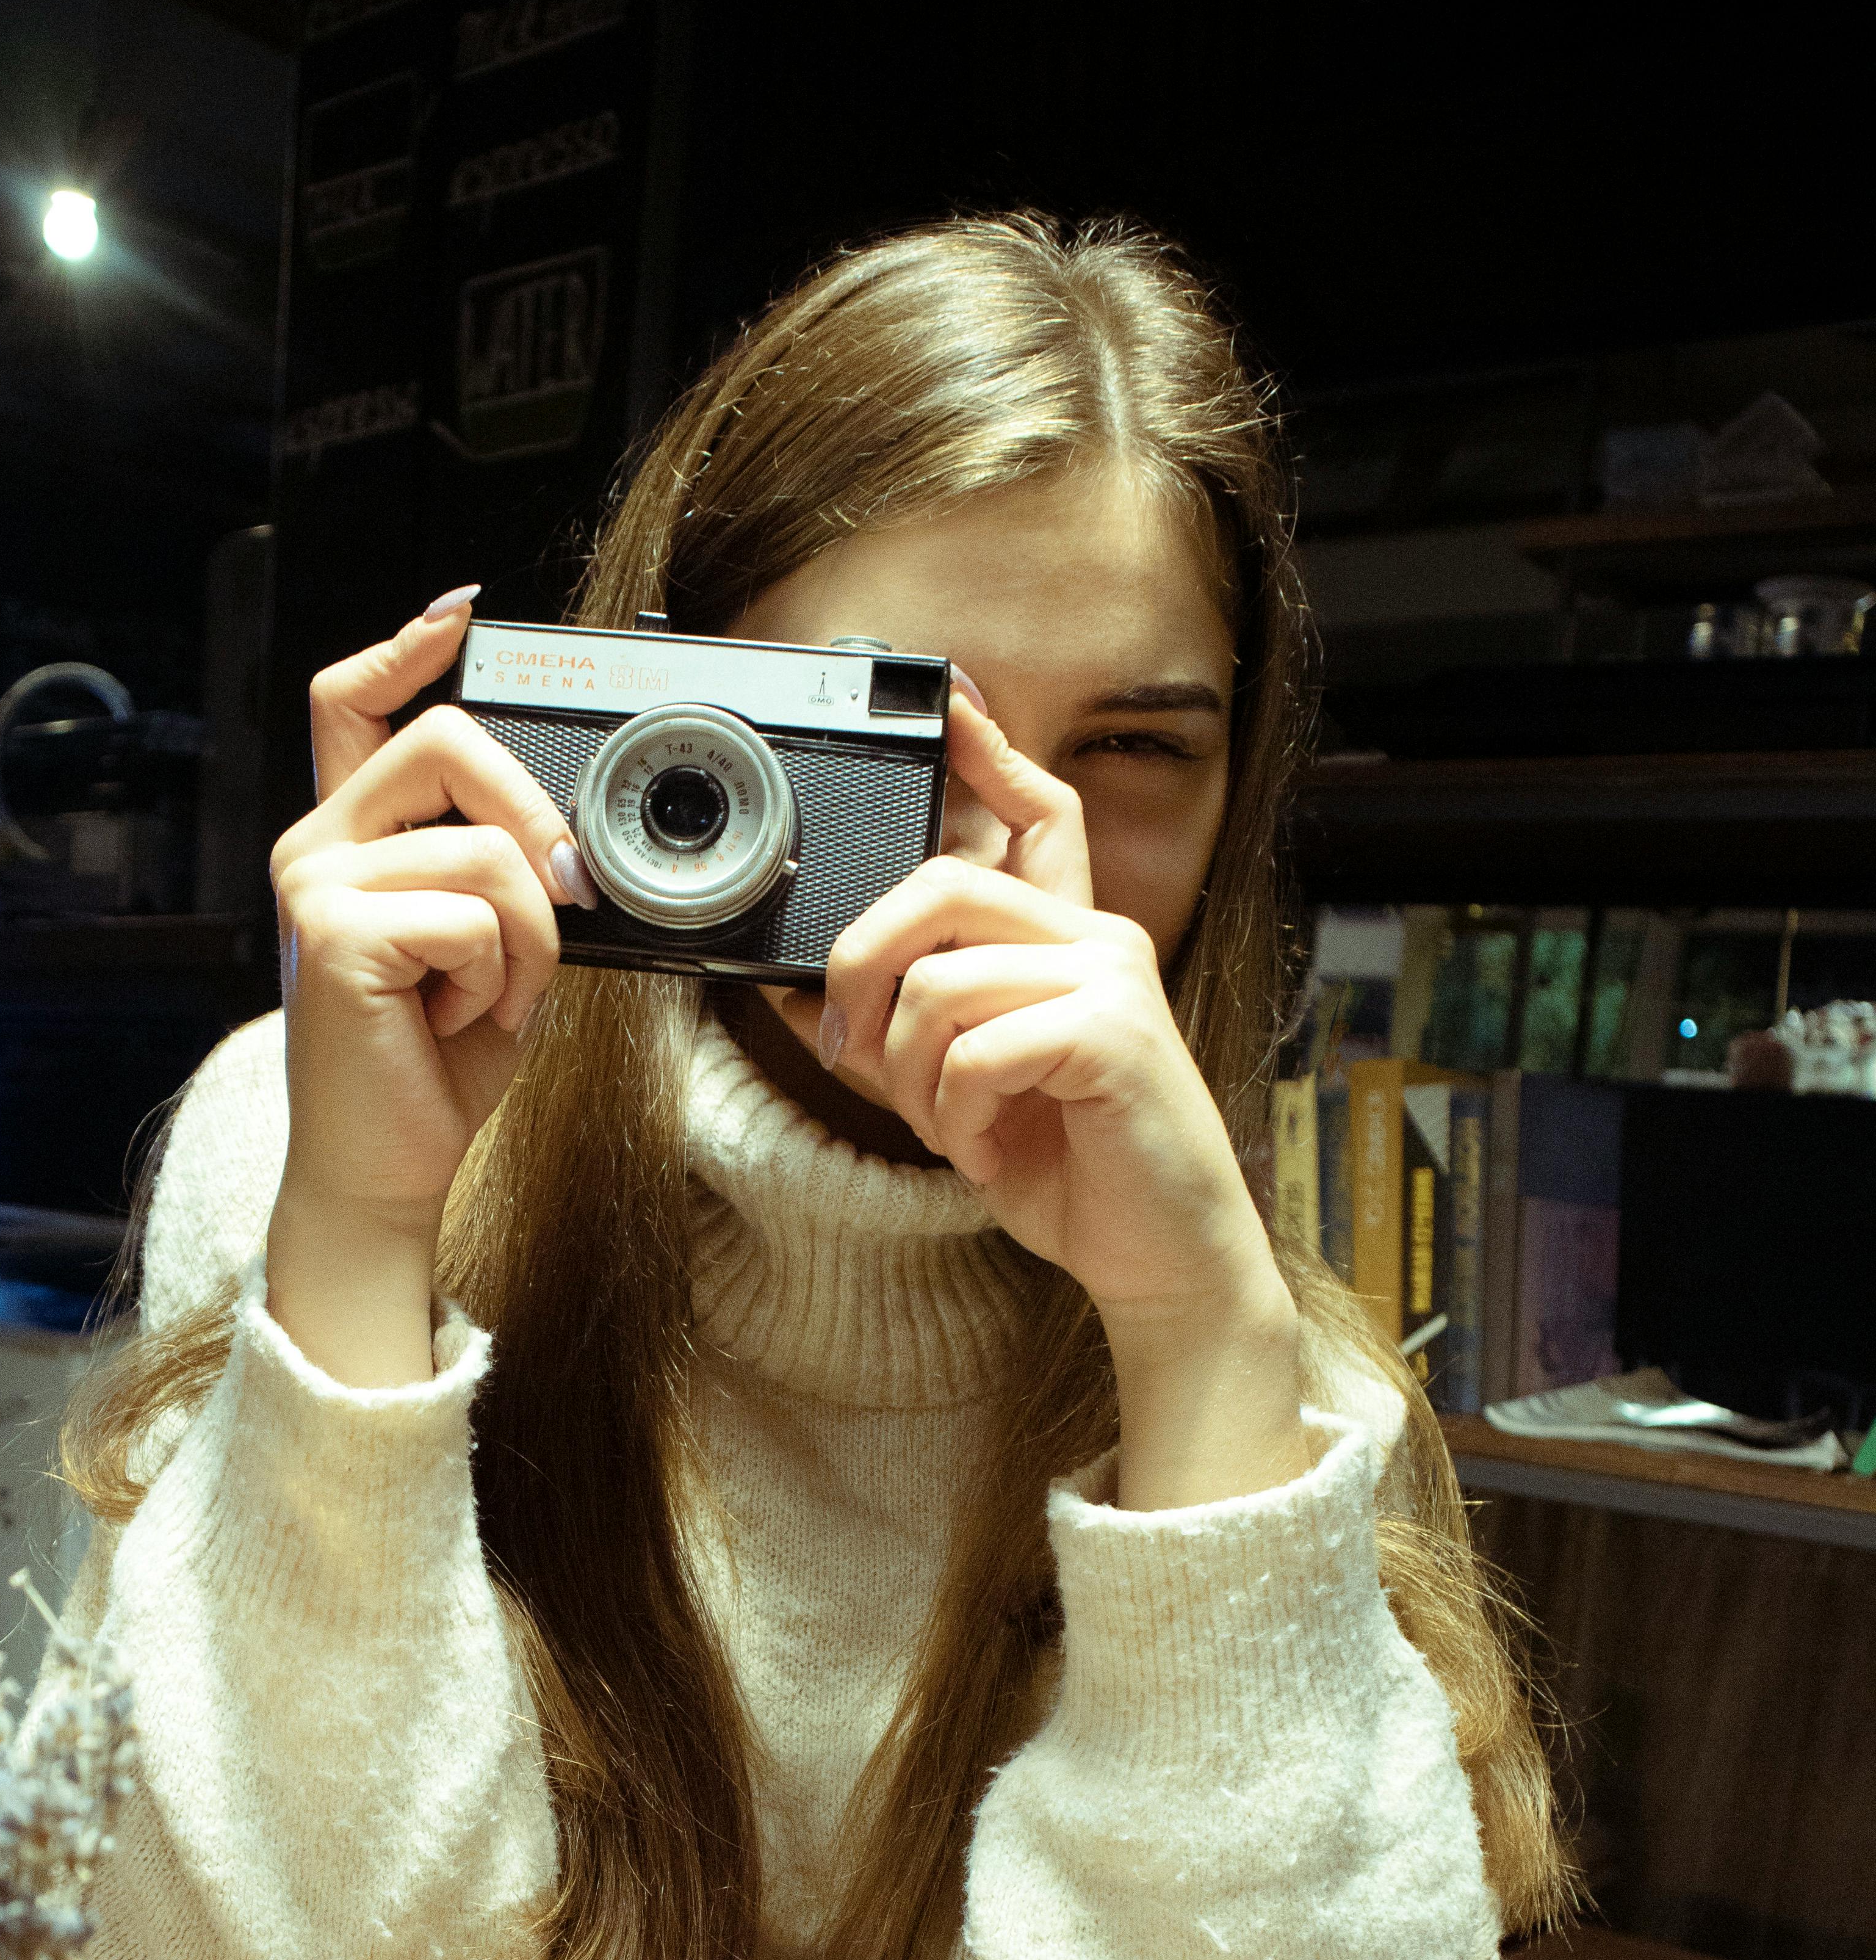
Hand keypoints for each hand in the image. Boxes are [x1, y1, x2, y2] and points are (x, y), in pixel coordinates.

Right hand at [269, 596, 585, 1244]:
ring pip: (484, 849)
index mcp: (347, 841)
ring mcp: (315, 885)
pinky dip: (500, 978)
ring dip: (529, 938)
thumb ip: (499, 869)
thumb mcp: (484, 945)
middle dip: (533, 814)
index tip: (462, 620)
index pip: (351, 702)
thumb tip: (562, 832)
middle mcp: (315, 847)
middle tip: (562, 897)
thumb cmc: (432, 1064)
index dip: (405, 646)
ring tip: (491, 1001)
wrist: (382, 1169)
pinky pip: (472, 914)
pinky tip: (462, 1021)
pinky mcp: (336, 932)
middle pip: (445, 742)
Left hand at [822, 693, 1306, 1506]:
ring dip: (916, 1079)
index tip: (950, 700)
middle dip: (863, 967)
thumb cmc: (1072, 1174)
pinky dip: (961, 1116)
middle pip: (941, 886)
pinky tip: (992, 1153)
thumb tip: (798, 993)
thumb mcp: (961, 1095)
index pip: (1039, 815)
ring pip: (940, 984)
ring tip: (956, 1130)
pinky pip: (977, 1048)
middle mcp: (1097, 940)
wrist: (1161, 1258)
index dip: (991, 755)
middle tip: (851, 1047)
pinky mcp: (1114, 1034)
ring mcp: (1111, 981)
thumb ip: (901, 1036)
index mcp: (1069, 942)